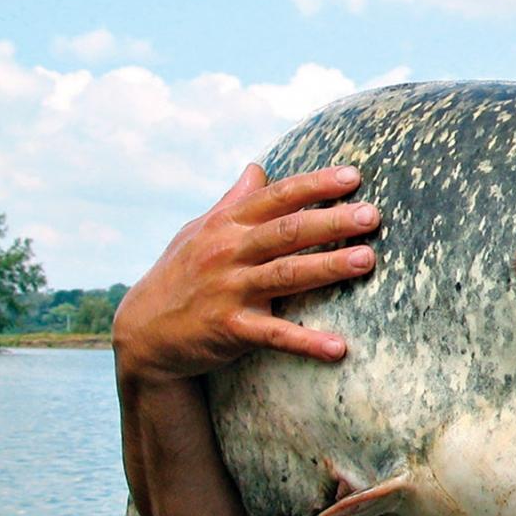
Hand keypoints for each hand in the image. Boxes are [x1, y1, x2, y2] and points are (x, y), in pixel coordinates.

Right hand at [112, 162, 379, 382]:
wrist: (142, 332)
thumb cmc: (181, 274)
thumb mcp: (199, 231)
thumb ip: (234, 202)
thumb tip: (257, 167)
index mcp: (227, 225)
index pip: (277, 197)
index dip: (315, 185)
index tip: (353, 177)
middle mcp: (229, 252)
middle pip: (288, 231)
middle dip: (332, 221)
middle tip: (373, 215)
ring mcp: (230, 290)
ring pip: (286, 275)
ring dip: (328, 267)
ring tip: (367, 260)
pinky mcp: (231, 329)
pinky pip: (275, 335)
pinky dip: (306, 342)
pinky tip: (338, 348)